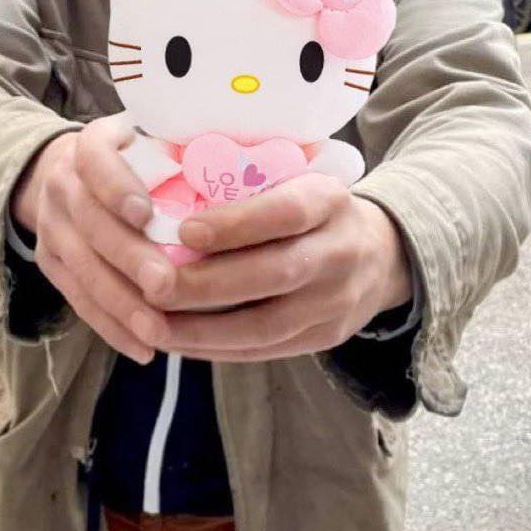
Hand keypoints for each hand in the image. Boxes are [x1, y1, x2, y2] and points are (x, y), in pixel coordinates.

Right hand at [9, 113, 174, 363]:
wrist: (75, 175)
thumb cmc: (140, 157)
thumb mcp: (157, 139)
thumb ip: (188, 151)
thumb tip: (246, 173)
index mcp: (93, 142)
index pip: (95, 158)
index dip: (116, 186)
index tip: (145, 213)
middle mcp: (62, 181)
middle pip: (91, 222)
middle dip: (128, 257)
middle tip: (164, 284)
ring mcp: (51, 224)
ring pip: (83, 269)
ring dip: (121, 304)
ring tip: (158, 331)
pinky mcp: (49, 262)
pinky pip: (78, 300)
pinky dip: (111, 328)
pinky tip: (143, 349)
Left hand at [134, 175, 412, 360]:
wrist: (379, 254)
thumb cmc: (310, 209)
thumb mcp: (295, 178)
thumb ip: (247, 181)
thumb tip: (166, 186)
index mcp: (329, 200)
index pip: (286, 212)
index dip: (237, 223)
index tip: (184, 229)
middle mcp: (340, 251)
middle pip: (275, 273)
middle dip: (206, 284)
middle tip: (151, 285)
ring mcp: (337, 301)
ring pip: (266, 325)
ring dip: (201, 330)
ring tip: (150, 325)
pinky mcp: (326, 338)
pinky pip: (265, 351)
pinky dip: (215, 348)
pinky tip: (176, 342)